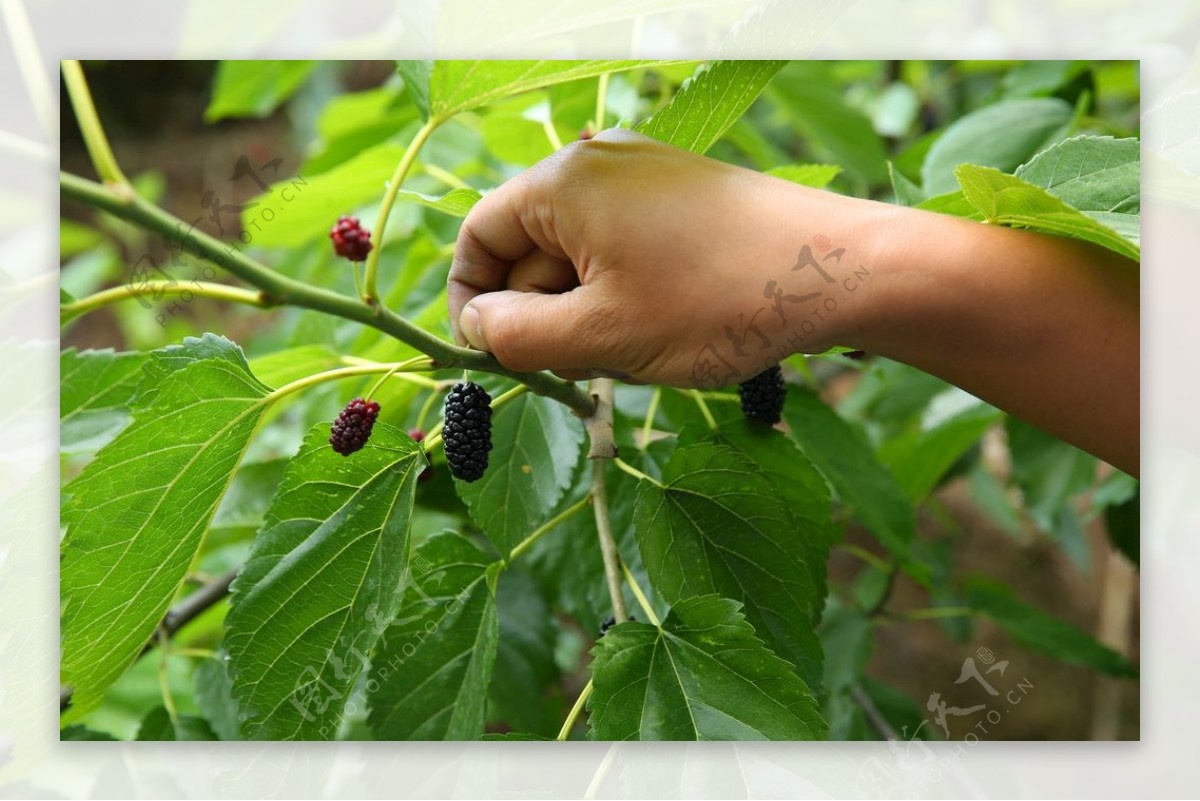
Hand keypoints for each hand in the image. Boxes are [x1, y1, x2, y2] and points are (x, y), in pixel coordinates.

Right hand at [447, 129, 872, 385]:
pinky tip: (660, 330)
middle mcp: (598, 164)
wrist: (838, 270)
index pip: (479, 236)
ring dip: (585, 312)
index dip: (472, 301)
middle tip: (574, 369)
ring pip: (580, 255)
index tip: (491, 356)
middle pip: (529, 245)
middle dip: (539, 313)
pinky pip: (623, 248)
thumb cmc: (716, 302)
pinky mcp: (682, 197)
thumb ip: (518, 337)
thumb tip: (476, 328)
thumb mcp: (602, 336)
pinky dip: (623, 294)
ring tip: (630, 352)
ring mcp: (645, 176)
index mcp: (564, 183)